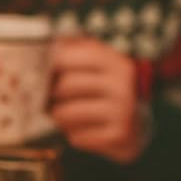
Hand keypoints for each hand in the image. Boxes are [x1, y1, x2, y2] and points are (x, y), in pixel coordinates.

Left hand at [48, 37, 144, 162]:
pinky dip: (74, 135)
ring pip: (65, 113)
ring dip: (58, 117)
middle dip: (51, 94)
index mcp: (114, 61)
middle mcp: (121, 83)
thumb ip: (73, 50)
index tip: (41, 72)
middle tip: (51, 98)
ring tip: (64, 115)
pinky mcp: (119, 135)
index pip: (65, 57)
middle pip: (64, 85)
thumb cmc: (106, 92)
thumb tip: (46, 43)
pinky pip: (77, 136)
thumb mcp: (98, 65)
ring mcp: (123, 110)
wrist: (139, 127)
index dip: (47, 65)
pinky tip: (84, 131)